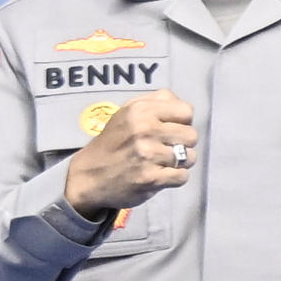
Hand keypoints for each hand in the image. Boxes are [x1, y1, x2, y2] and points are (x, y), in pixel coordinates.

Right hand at [61, 88, 199, 212]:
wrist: (88, 176)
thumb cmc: (113, 142)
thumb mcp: (127, 113)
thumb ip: (156, 102)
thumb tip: (185, 106)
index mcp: (140, 110)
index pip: (186, 111)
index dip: (183, 122)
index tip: (171, 129)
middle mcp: (145, 130)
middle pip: (192, 135)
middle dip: (183, 143)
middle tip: (166, 148)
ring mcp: (148, 155)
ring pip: (190, 157)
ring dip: (180, 162)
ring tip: (162, 162)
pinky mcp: (151, 178)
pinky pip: (183, 176)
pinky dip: (175, 178)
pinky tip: (161, 175)